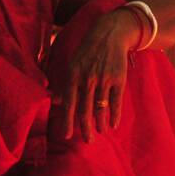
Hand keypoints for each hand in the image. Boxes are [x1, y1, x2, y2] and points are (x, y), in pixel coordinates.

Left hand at [54, 9, 138, 141]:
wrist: (109, 35)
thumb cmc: (88, 52)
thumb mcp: (72, 64)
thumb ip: (65, 85)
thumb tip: (56, 103)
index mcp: (73, 75)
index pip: (68, 103)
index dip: (67, 121)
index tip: (66, 136)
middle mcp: (87, 79)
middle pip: (85, 110)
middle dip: (86, 128)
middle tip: (87, 141)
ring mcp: (103, 79)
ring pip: (101, 108)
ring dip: (100, 123)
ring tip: (100, 132)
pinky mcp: (118, 79)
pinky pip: (116, 102)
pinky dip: (115, 115)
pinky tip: (113, 124)